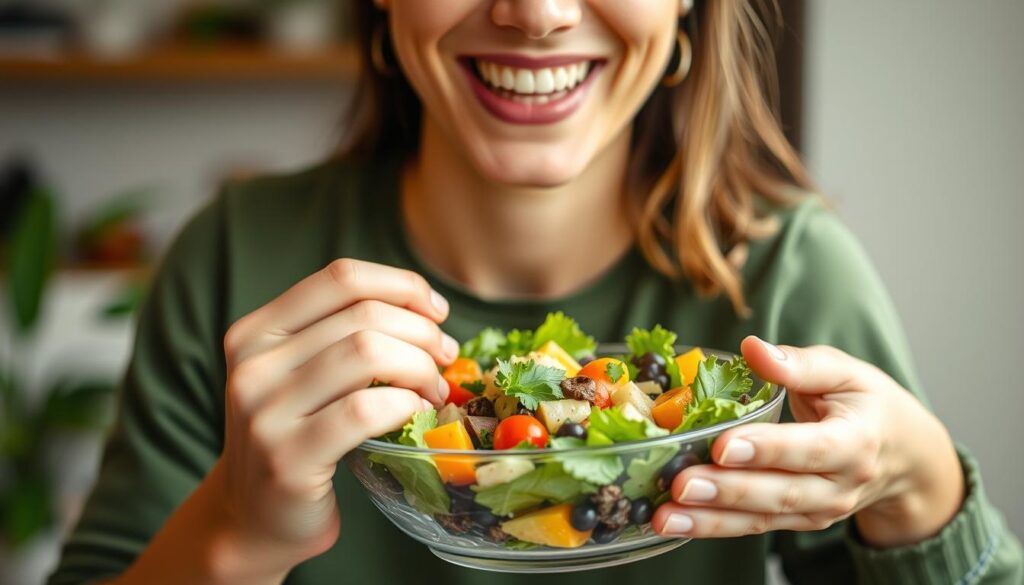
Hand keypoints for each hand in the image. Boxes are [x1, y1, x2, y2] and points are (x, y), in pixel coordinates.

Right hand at [210, 259, 457, 574]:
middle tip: (444, 359)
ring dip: (420, 368)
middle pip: (363, 315)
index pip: (341, 278)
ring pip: (367, 353)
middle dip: (422, 333)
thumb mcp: (302, 375)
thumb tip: (430, 313)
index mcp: (256, 331)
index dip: (402, 286)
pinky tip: (417, 415)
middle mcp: (252, 364)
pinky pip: (364, 410)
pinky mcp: (287, 459)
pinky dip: (406, 405)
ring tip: (433, 391)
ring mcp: (265, 412)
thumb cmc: (296, 438)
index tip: (437, 313)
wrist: (252, 519)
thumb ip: (344, 336)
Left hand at [653, 336, 963, 547]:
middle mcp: (839, 485)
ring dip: (709, 520)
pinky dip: (711, 527)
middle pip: (780, 492)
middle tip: (680, 484)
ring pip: (761, 519)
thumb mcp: (846, 372)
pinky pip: (752, 528)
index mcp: (857, 441)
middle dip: (727, 491)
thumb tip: (753, 348)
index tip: (725, 445)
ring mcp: (818, 511)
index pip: (811, 448)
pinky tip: (675, 522)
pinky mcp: (797, 521)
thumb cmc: (868, 404)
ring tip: (666, 516)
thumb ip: (799, 363)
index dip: (768, 448)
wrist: (905, 457)